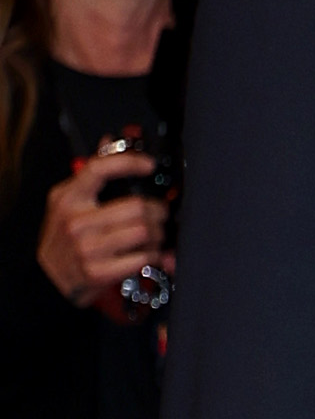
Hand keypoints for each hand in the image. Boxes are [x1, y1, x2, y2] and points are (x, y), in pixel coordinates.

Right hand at [36, 149, 166, 312]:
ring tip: (155, 235)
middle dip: (158, 211)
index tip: (148, 165)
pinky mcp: (98, 271)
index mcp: (69, 197)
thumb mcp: (68, 201)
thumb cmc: (64, 237)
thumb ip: (91, 174)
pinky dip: (155, 256)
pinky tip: (150, 254)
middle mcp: (76, 220)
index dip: (129, 162)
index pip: (99, 168)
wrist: (50, 277)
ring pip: (144, 231)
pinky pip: (143, 258)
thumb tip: (108, 141)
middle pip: (137, 206)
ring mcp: (87, 247)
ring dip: (159, 234)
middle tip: (159, 214)